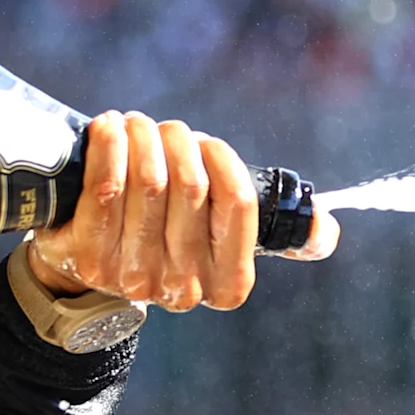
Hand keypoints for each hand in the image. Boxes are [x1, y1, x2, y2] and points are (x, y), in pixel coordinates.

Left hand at [24, 112, 268, 312]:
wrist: (87, 265)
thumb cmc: (166, 236)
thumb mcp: (221, 240)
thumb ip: (277, 233)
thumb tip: (328, 233)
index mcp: (227, 284)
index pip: (240, 204)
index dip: (222, 159)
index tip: (205, 143)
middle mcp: (182, 288)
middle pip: (190, 186)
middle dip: (178, 140)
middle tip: (165, 130)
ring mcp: (133, 276)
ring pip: (149, 182)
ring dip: (143, 137)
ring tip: (136, 126)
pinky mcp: (89, 256)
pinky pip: (106, 189)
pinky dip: (109, 146)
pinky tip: (108, 129)